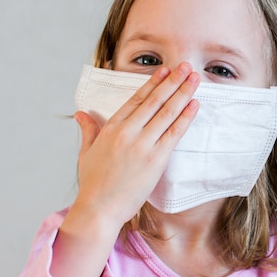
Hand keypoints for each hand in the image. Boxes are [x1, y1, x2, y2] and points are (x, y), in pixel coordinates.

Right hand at [52, 63, 199, 276]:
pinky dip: (186, 117)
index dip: (153, 83)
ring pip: (167, 113)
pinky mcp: (156, 160)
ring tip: (195, 79)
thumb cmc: (93, 183)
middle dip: (173, 81)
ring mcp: (143, 145)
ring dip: (183, 93)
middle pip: (155, 101)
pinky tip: (194, 104)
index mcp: (111, 128)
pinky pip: (174, 133)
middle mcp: (128, 132)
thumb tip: (81, 114)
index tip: (165, 70)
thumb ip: (88, 130)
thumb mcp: (86, 152)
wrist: (99, 209)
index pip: (136, 99)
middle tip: (187, 67)